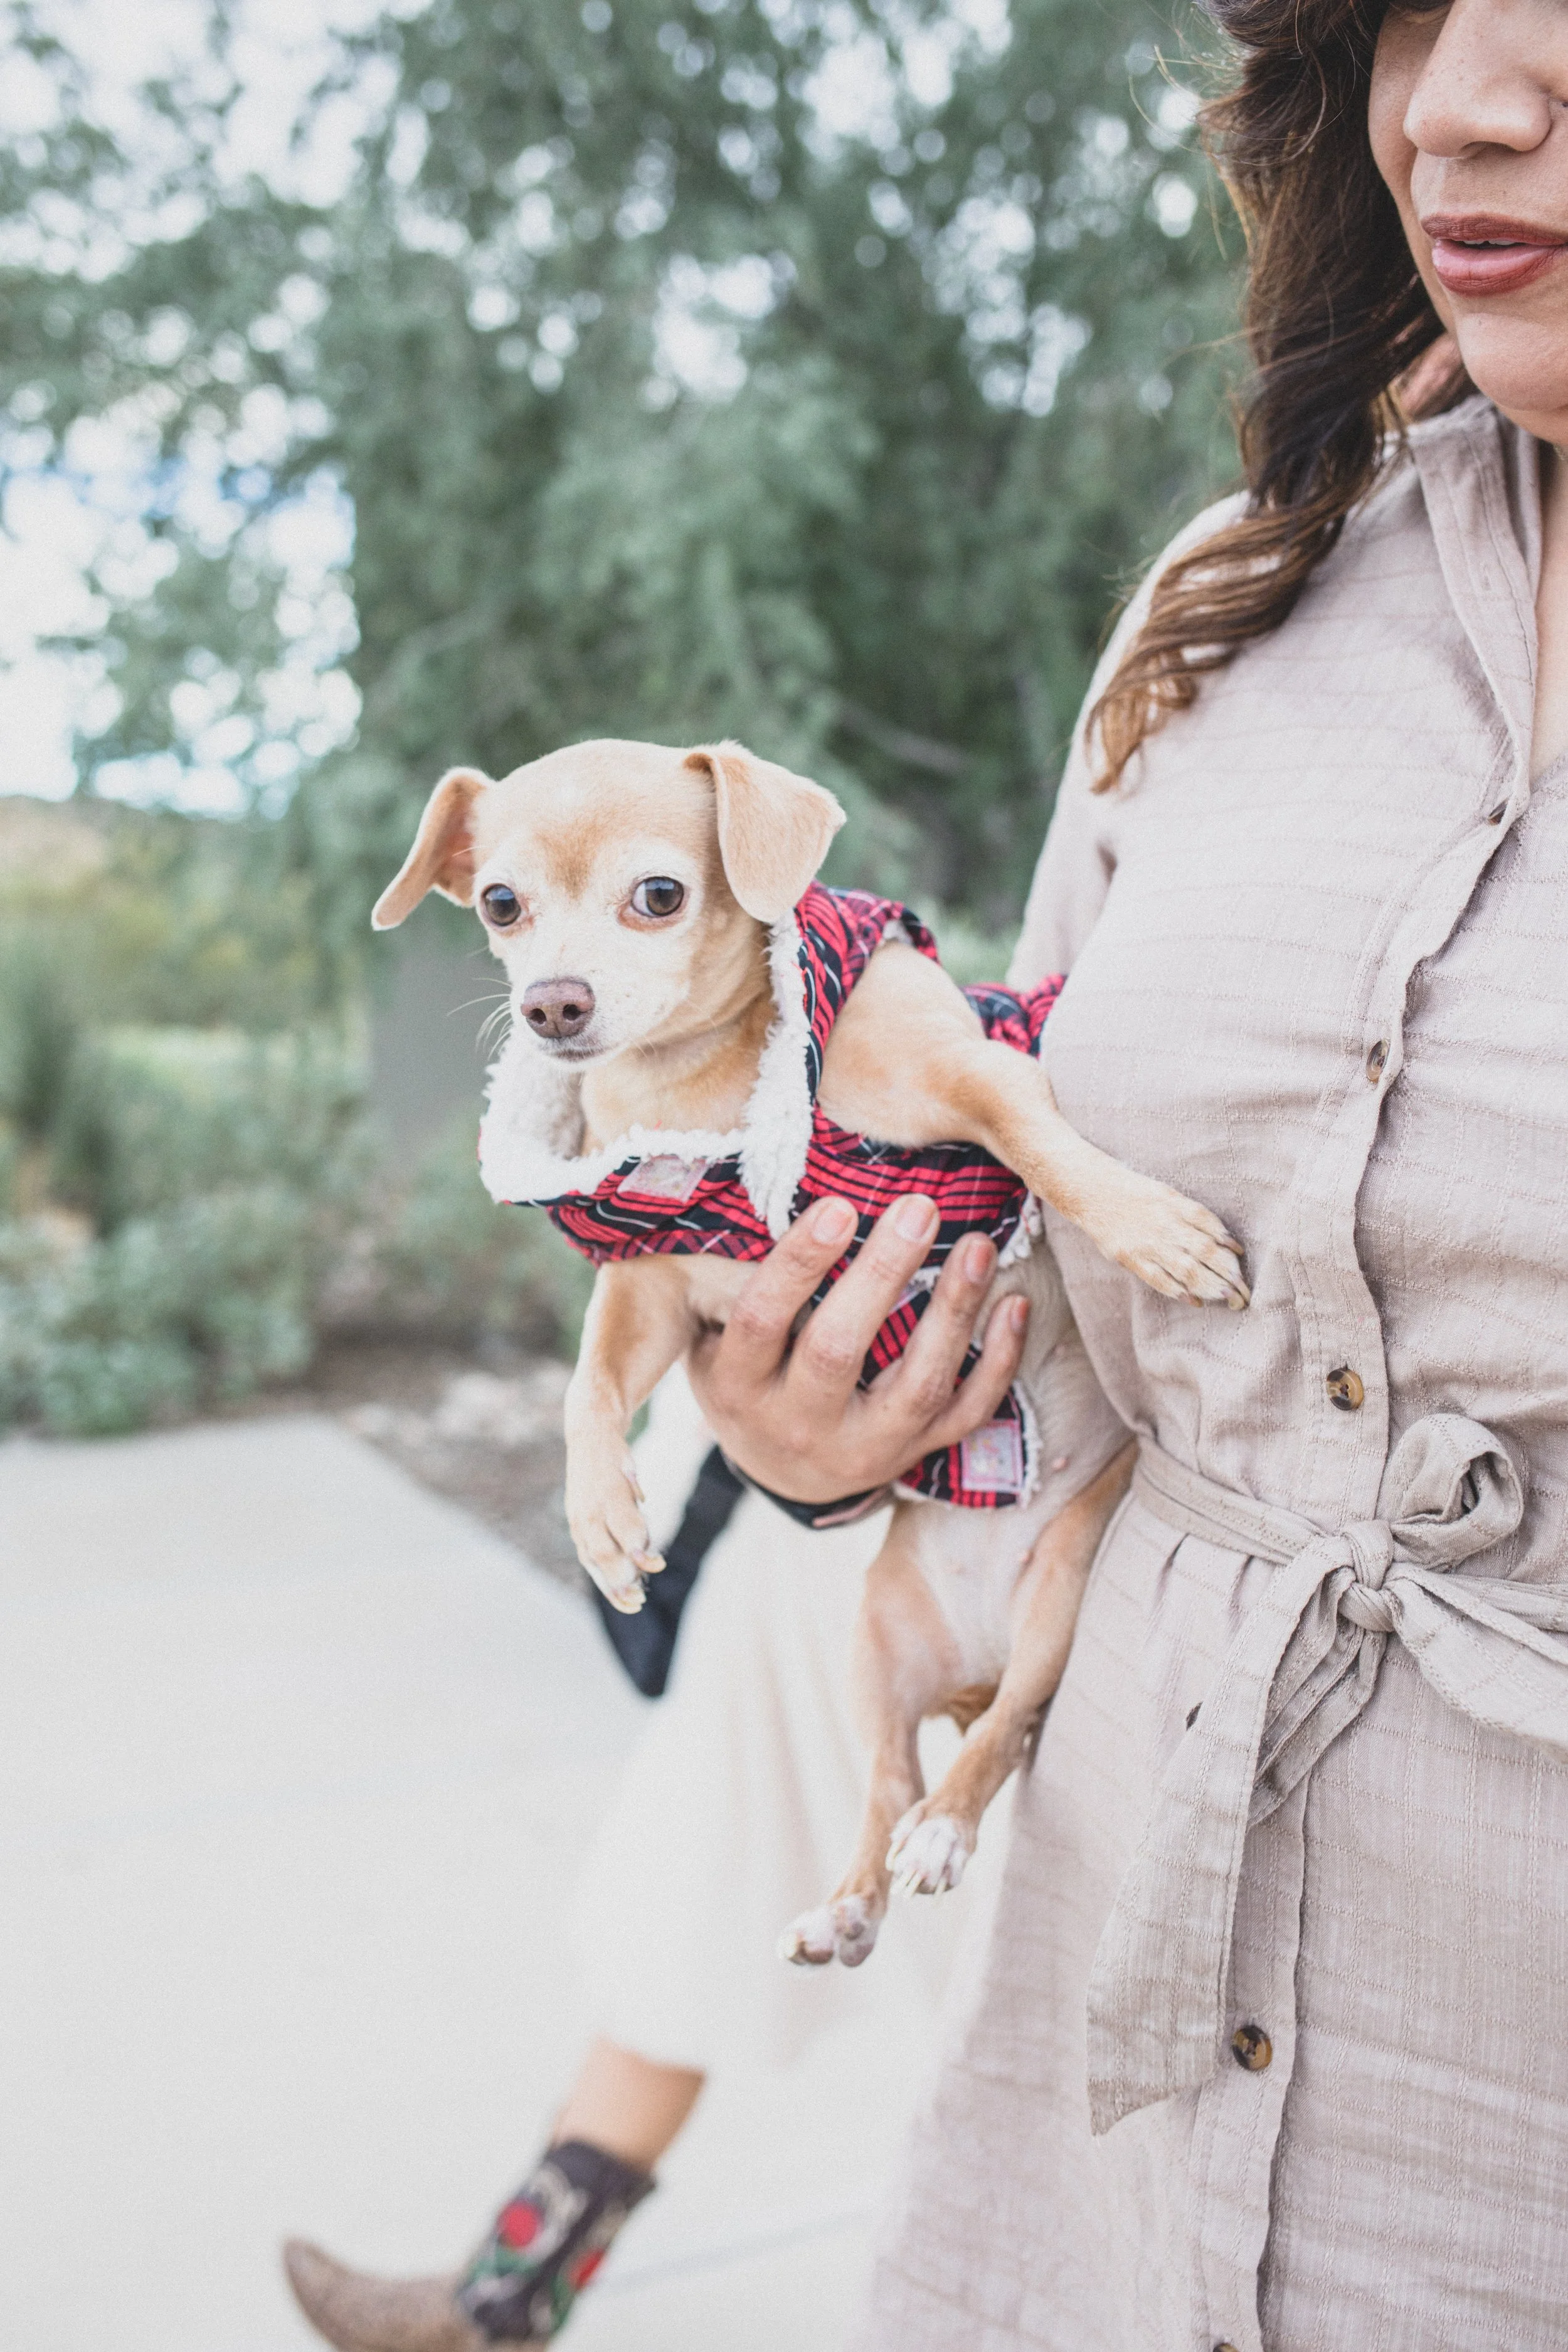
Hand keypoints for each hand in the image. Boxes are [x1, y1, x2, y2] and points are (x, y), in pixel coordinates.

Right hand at [686, 1194, 1028, 1503]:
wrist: (786, 1476)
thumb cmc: (753, 1381)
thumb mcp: (717, 1342)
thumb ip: (733, 1287)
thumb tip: (767, 1199)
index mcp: (740, 1387)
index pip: (761, 1321)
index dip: (798, 1264)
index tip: (838, 1206)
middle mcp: (799, 1425)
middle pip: (838, 1351)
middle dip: (882, 1274)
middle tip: (918, 1209)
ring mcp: (865, 1447)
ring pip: (917, 1385)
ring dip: (953, 1311)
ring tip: (978, 1246)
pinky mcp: (915, 1454)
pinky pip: (966, 1414)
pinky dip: (998, 1363)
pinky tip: (1015, 1306)